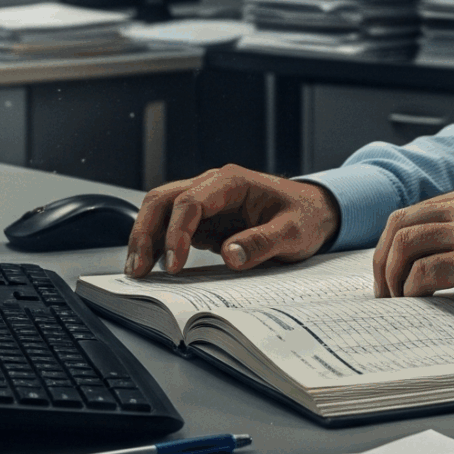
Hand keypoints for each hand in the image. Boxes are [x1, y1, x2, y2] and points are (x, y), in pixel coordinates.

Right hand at [125, 164, 341, 276]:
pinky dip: (158, 246)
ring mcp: (206, 203)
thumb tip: (231, 256)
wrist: (316, 211)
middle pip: (163, 200)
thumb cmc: (306, 216)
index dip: (176, 233)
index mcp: (232, 182)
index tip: (174, 264)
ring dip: (145, 238)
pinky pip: (172, 229)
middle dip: (145, 232)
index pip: (190, 202)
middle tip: (138, 268)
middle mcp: (212, 187)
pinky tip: (152, 268)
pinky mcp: (205, 221)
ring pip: (161, 212)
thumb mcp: (294, 232)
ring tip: (137, 271)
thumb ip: (263, 242)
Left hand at [372, 184, 453, 323]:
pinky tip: (418, 304)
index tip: (392, 273)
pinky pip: (423, 272)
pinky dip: (411, 290)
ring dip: (390, 277)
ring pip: (403, 244)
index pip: (414, 213)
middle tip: (384, 291)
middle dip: (381, 259)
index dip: (392, 244)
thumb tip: (436, 261)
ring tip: (396, 302)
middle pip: (399, 224)